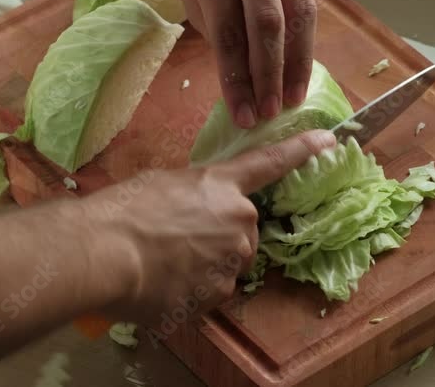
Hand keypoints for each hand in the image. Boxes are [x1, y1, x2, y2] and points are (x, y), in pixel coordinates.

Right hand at [94, 130, 334, 324]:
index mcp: (222, 184)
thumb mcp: (162, 185)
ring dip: (206, 266)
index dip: (301, 151)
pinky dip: (193, 292)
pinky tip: (165, 285)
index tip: (329, 141)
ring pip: (228, 265)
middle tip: (177, 241)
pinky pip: (213, 292)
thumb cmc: (123, 210)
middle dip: (218, 237)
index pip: (270, 163)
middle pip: (242, 232)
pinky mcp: (220, 292)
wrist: (105, 252)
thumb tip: (191, 211)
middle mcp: (238, 219)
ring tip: (166, 264)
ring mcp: (233, 258)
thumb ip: (192, 194)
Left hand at [155, 0, 316, 128]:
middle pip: (269, 23)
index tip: (242, 115)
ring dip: (299, 62)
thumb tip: (242, 81)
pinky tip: (301, 69)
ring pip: (300, 14)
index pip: (228, 33)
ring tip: (294, 98)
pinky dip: (305, 40)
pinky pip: (307, 2)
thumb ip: (214, 27)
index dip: (237, 79)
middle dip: (271, 74)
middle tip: (272, 112)